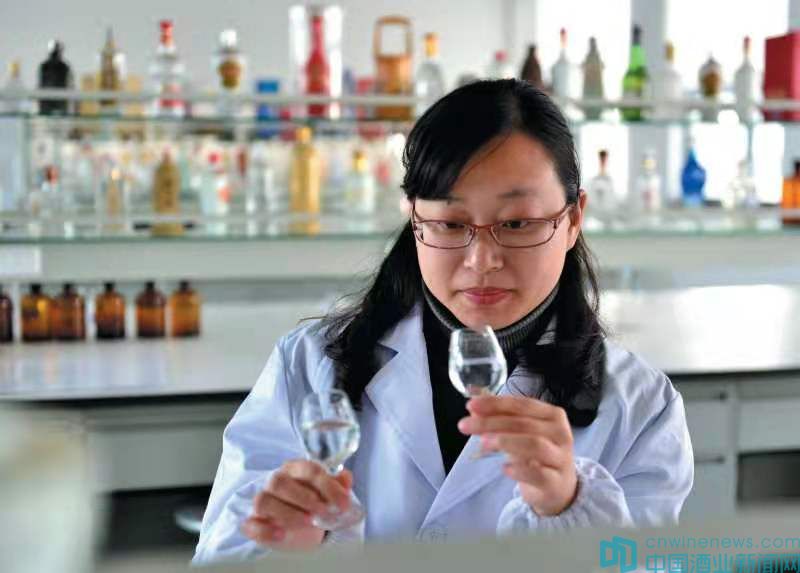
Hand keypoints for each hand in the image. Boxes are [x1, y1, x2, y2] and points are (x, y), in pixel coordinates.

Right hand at [241, 460, 352, 550]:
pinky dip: (265, 530)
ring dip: (287, 512)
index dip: (327, 486)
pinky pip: (251, 524)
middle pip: (280, 482)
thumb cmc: (313, 503)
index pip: (309, 470)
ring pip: (264, 500)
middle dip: (304, 497)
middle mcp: (276, 481)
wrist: (300, 527)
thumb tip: (346, 477)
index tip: (343, 503)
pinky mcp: (254, 522)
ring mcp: (263, 501)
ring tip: (308, 522)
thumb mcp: (327, 495)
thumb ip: (337, 485)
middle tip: (323, 511)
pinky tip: (281, 534)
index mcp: (295, 469)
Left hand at [458, 395, 577, 516]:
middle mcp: (560, 434)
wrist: (558, 487)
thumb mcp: (518, 434)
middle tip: (466, 425)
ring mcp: (561, 459)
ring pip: (535, 445)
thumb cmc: (536, 455)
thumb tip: (474, 409)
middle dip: (491, 422)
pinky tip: (504, 468)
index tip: (471, 404)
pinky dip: (519, 470)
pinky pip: (538, 474)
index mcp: (552, 415)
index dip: (495, 403)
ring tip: (483, 443)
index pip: (522, 404)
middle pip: (524, 424)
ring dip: (505, 441)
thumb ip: (498, 419)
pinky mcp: (556, 483)